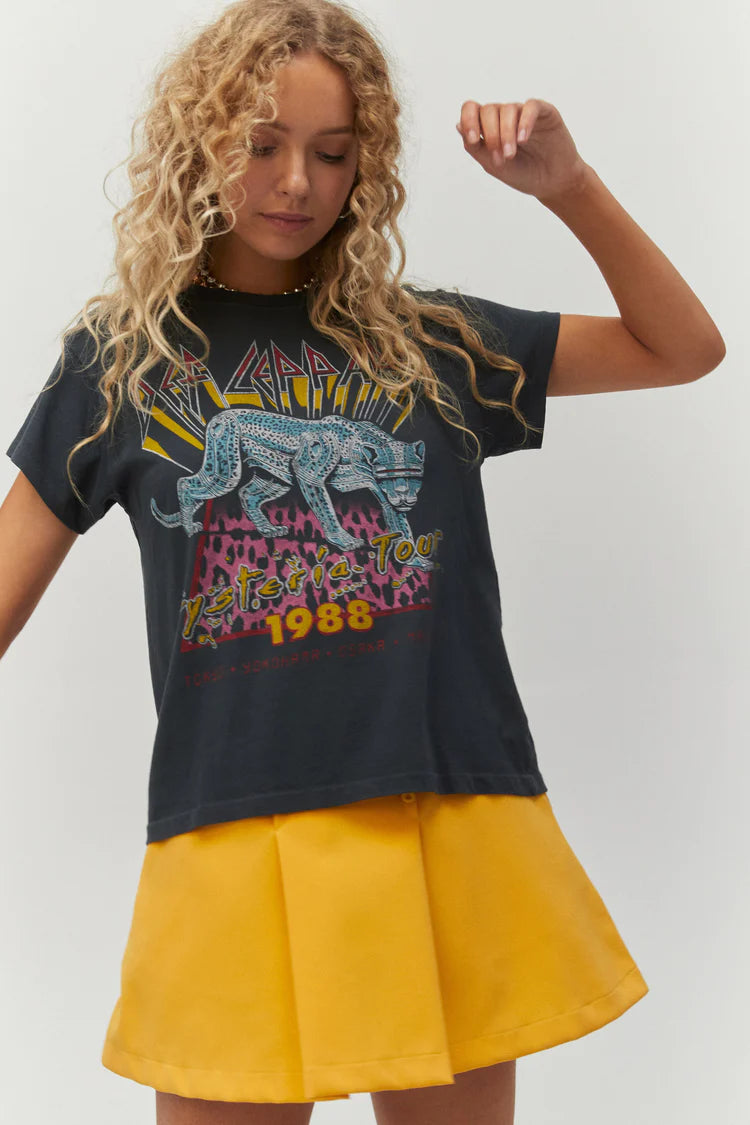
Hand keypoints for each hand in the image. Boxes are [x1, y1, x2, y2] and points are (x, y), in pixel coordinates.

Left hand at [456, 98, 588, 202]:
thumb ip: (475, 147)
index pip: (472, 110)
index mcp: (489, 127)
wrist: (551, 183)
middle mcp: (505, 116)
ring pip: (507, 109)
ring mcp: (524, 113)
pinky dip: (524, 122)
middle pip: (489, 110)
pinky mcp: (544, 112)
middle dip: (491, 135)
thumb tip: (458, 125)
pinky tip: (522, 140)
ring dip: (506, 133)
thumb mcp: (492, 165)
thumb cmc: (522, 174)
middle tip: (500, 158)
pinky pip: (530, 107)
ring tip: (510, 155)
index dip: (469, 120)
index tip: (473, 140)